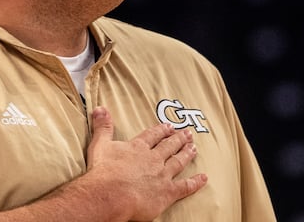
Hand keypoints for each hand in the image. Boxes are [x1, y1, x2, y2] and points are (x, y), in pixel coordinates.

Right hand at [85, 106, 207, 220]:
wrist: (110, 194)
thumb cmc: (103, 172)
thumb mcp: (100, 145)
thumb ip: (102, 127)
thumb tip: (100, 108)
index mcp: (138, 148)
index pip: (152, 136)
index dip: (161, 130)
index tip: (169, 126)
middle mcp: (153, 159)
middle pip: (168, 146)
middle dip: (178, 139)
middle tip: (187, 133)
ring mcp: (162, 175)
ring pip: (178, 162)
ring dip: (187, 154)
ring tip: (193, 148)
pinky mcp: (167, 192)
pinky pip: (185, 186)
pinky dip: (195, 182)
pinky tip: (204, 178)